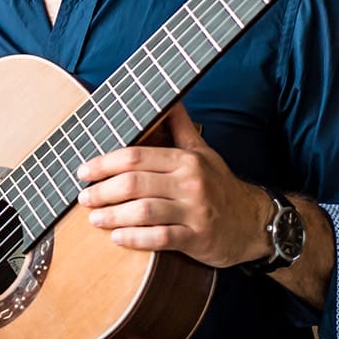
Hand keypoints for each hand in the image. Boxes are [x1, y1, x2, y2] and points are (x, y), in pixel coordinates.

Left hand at [73, 104, 271, 268]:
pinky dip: (135, 238)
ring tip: (94, 219)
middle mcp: (190, 182)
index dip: (105, 163)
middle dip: (102, 190)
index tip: (84, 170)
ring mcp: (194, 211)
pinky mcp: (197, 238)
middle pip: (134, 183)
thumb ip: (180, 127)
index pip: (136, 156)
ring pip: (143, 211)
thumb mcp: (203, 152)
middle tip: (83, 197)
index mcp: (186, 159)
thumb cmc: (220, 186)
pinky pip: (160, 238)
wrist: (254, 222)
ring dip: (113, 215)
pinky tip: (117, 237)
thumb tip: (169, 99)